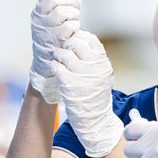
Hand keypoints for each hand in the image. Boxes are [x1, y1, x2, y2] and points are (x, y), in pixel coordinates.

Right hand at [29, 0, 85, 103]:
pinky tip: (72, 34)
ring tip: (73, 24)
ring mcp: (46, 29)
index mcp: (39, 10)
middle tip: (75, 9)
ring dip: (74, 16)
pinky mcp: (54, 40)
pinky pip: (70, 26)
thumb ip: (63, 0)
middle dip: (71, 2)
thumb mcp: (54, 18)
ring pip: (65, 12)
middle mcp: (39, 18)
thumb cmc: (54, 38)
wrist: (48, 63)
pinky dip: (75, 28)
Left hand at [52, 31, 122, 157]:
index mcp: (103, 62)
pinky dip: (54, 66)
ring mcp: (81, 75)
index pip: (90, 39)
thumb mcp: (102, 74)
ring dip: (58, 55)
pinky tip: (56, 69)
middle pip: (75, 43)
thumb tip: (79, 40)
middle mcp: (94, 67)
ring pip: (64, 53)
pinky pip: (56, 66)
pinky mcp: (69, 83)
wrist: (94, 119)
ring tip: (58, 61)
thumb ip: (94, 59)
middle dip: (66, 45)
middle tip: (63, 52)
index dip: (79, 38)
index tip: (73, 44)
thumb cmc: (95, 95)